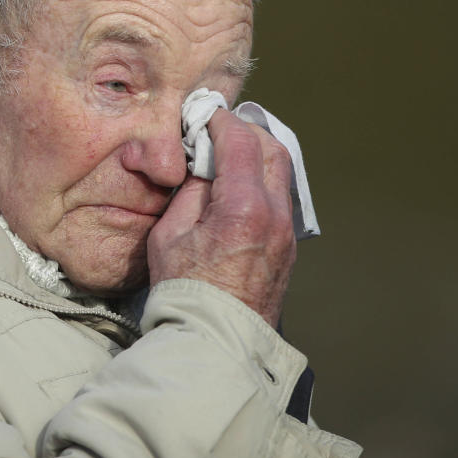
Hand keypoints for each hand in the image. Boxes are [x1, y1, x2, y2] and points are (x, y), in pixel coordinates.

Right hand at [147, 108, 296, 326]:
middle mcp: (275, 214)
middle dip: (247, 131)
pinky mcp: (288, 247)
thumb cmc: (184, 290)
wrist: (215, 341)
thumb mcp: (170, 234)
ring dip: (259, 154)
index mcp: (244, 207)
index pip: (241, 143)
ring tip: (231, 153)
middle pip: (273, 149)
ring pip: (282, 173)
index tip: (205, 116)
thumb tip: (204, 165)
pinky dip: (264, 179)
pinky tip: (240, 185)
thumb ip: (191, 191)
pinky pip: (281, 198)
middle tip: (221, 128)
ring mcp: (287, 232)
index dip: (221, 122)